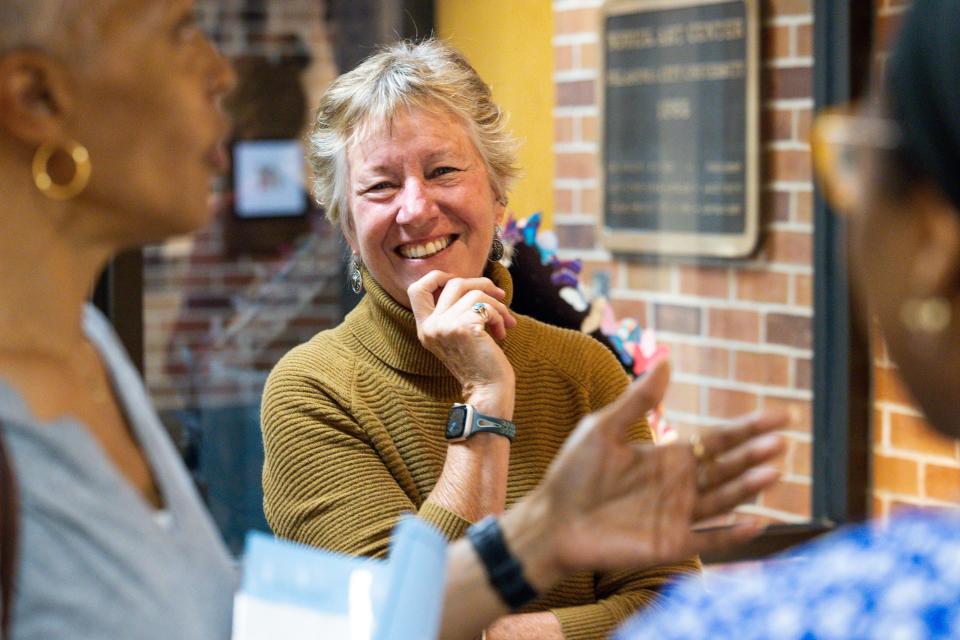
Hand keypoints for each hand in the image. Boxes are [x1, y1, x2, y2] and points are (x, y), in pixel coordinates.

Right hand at [407, 271, 517, 415]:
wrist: (487, 392)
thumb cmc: (480, 364)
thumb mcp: (459, 335)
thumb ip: (457, 311)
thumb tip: (479, 283)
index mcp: (425, 328)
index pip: (416, 289)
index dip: (437, 277)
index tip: (460, 282)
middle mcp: (430, 326)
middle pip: (452, 283)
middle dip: (481, 284)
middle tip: (499, 296)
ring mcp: (444, 327)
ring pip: (474, 293)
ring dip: (496, 305)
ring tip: (505, 322)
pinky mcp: (463, 328)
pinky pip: (486, 307)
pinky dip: (500, 317)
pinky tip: (502, 333)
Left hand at [507, 360, 785, 588]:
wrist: (551, 519)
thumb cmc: (573, 473)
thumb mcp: (603, 427)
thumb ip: (637, 399)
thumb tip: (666, 360)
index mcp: (668, 457)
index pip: (718, 440)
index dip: (748, 429)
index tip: (781, 416)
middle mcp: (680, 486)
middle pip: (727, 468)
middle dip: (754, 455)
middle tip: (782, 442)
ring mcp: (677, 516)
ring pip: (723, 500)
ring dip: (748, 488)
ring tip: (773, 471)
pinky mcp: (669, 545)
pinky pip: (708, 540)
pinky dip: (732, 534)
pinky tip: (756, 522)